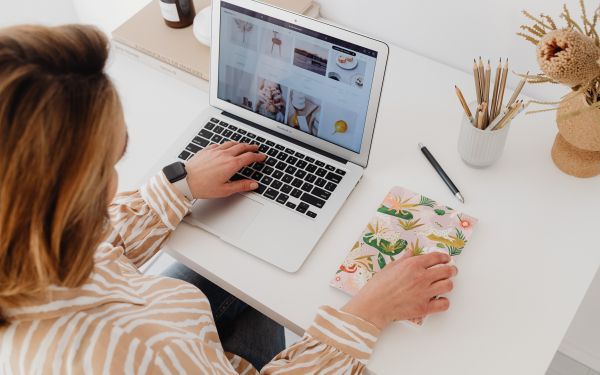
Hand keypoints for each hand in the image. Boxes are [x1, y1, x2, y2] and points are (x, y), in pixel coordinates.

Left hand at [185, 142, 265, 198]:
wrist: (185, 180)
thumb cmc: (203, 186)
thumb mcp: (225, 190)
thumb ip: (241, 186)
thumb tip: (253, 184)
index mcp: (231, 164)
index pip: (249, 157)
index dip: (257, 156)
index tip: (262, 157)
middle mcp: (224, 155)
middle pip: (242, 147)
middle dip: (251, 147)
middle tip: (256, 148)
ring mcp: (215, 151)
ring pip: (231, 143)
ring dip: (240, 144)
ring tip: (243, 145)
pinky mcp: (206, 150)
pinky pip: (219, 144)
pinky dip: (226, 144)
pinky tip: (225, 146)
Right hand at [341, 250, 456, 329]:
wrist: (373, 305)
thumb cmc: (377, 286)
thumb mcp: (389, 267)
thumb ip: (403, 260)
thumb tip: (410, 253)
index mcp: (413, 265)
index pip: (436, 257)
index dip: (444, 257)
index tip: (446, 258)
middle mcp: (421, 277)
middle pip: (447, 271)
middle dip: (451, 269)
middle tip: (451, 270)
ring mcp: (424, 293)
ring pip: (448, 286)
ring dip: (448, 284)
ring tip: (445, 284)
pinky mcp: (424, 308)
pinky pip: (444, 304)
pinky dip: (443, 302)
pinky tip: (439, 300)